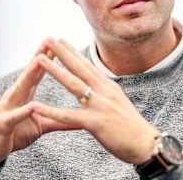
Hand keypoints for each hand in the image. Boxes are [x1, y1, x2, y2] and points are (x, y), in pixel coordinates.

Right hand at [0, 38, 76, 170]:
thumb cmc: (16, 133)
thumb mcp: (42, 125)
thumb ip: (60, 119)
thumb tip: (82, 118)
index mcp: (26, 94)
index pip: (39, 72)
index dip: (50, 57)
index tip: (61, 42)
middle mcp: (16, 96)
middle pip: (30, 73)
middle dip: (40, 56)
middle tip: (50, 40)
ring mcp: (7, 108)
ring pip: (19, 88)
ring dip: (29, 74)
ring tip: (40, 60)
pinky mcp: (2, 124)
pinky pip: (13, 117)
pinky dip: (22, 111)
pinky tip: (32, 106)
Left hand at [31, 38, 159, 164]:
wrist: (146, 143)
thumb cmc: (132, 127)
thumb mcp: (119, 103)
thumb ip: (106, 94)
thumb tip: (98, 86)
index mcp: (109, 87)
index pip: (88, 65)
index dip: (74, 52)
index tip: (62, 41)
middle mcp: (104, 91)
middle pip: (80, 68)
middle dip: (63, 52)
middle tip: (49, 39)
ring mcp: (100, 105)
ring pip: (73, 84)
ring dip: (55, 71)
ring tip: (39, 60)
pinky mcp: (95, 122)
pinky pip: (68, 115)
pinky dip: (51, 111)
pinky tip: (36, 106)